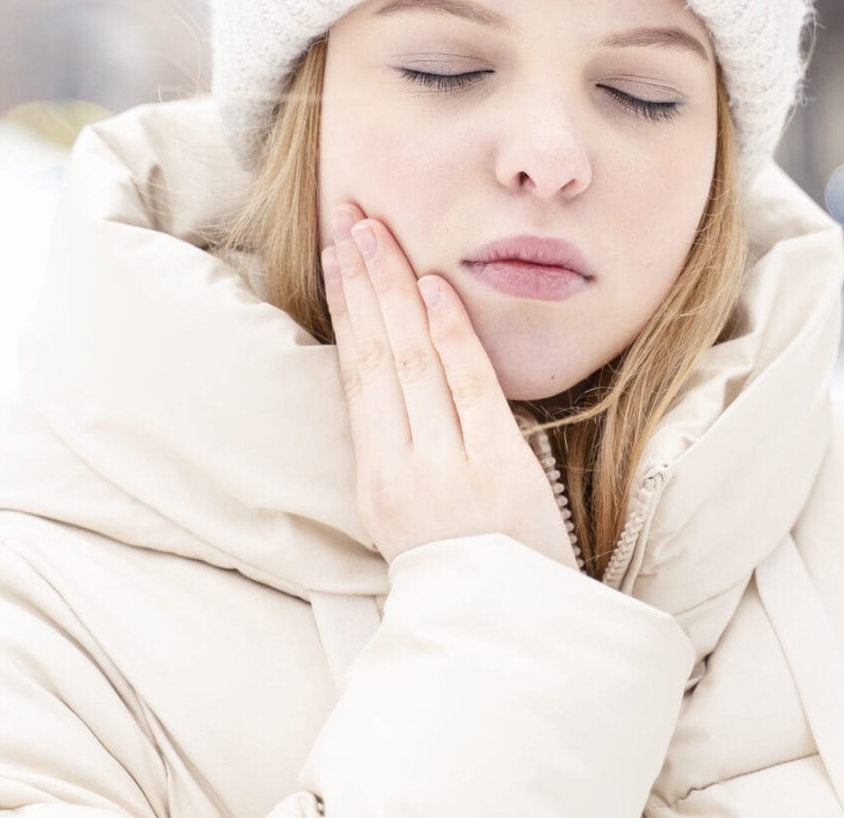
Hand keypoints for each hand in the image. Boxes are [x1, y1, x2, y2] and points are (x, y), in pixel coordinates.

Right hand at [321, 202, 579, 573]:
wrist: (506, 629)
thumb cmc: (468, 565)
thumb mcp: (414, 510)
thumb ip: (407, 441)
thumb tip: (398, 363)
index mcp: (374, 479)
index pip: (353, 370)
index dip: (346, 304)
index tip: (337, 247)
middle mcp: (400, 469)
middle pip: (374, 353)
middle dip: (361, 278)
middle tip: (350, 213)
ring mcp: (445, 467)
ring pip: (410, 361)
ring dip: (395, 289)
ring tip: (378, 232)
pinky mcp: (494, 470)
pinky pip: (469, 388)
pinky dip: (451, 335)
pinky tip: (436, 288)